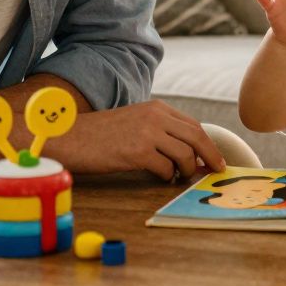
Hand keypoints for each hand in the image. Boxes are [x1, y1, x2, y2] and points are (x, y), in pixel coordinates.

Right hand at [54, 99, 225, 179]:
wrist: (70, 137)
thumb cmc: (101, 134)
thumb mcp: (135, 121)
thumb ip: (160, 131)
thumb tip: (188, 152)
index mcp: (157, 108)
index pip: (193, 125)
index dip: (208, 144)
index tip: (215, 158)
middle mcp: (155, 117)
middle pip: (197, 137)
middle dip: (210, 156)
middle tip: (215, 171)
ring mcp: (147, 133)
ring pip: (185, 154)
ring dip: (186, 170)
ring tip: (177, 176)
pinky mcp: (137, 152)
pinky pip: (165, 168)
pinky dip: (166, 176)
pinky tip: (159, 177)